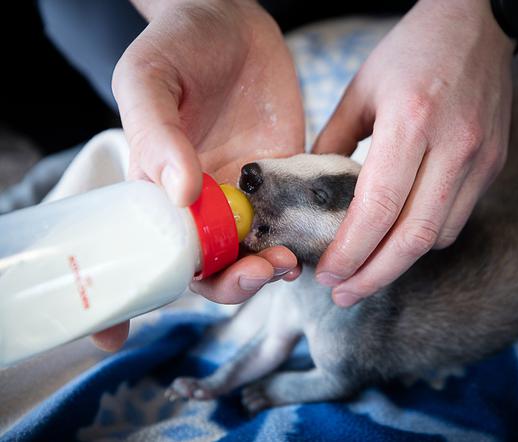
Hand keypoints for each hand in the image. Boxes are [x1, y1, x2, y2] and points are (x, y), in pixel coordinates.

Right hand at [92, 0, 304, 350]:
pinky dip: (303, 239)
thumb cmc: (178, 44)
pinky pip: (292, 221)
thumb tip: (179, 194)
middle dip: (230, 285)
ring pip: (252, 254)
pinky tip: (317, 239)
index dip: (129, 300)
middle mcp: (197, 203)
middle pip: (206, 268)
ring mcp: (242, 195)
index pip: (143, 256)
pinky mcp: (282, 179)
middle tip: (259, 272)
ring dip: (268, 270)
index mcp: (154, 190)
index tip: (116, 342)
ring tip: (290, 261)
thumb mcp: (148, 78)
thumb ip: (154, 132)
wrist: (232, 18)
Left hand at [314, 0, 514, 306]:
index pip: (380, 207)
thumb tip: (313, 189)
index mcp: (411, 122)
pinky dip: (424, 237)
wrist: (476, 24)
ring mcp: (480, 158)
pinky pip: (456, 218)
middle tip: (343, 293)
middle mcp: (453, 146)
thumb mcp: (360, 88)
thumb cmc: (411, 50)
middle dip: (375, 276)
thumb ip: (334, 141)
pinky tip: (399, 237)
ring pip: (438, 236)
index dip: (351, 250)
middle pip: (414, 238)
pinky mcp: (494, 163)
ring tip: (366, 270)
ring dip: (399, 261)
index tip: (327, 273)